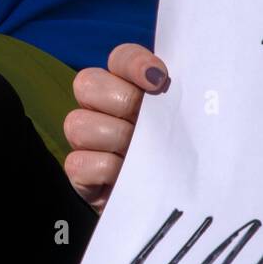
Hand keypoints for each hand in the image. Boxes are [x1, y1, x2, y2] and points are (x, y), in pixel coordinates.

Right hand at [65, 43, 168, 211]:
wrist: (177, 204)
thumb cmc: (184, 159)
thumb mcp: (186, 127)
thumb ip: (179, 102)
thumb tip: (177, 84)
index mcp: (130, 89)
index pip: (120, 59)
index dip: (134, 63)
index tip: (158, 79)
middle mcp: (102, 108)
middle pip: (87, 82)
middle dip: (119, 100)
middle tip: (147, 121)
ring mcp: (87, 140)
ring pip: (77, 122)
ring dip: (114, 138)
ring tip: (142, 155)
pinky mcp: (79, 171)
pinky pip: (79, 161)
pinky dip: (105, 168)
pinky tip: (125, 175)